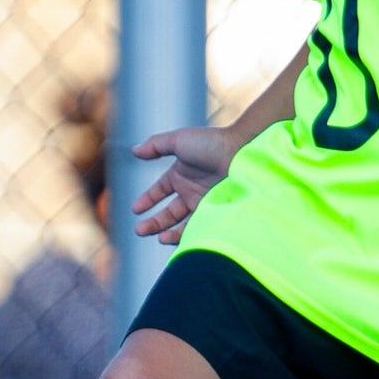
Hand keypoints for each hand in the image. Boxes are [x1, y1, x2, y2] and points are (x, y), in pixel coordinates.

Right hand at [131, 122, 236, 243]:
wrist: (243, 152)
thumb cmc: (212, 143)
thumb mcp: (179, 140)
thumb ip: (156, 145)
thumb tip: (135, 150)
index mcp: (181, 174)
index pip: (160, 191)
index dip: (147, 200)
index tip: (135, 210)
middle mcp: (192, 191)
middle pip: (169, 212)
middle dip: (154, 222)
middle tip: (140, 230)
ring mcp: (204, 203)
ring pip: (183, 224)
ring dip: (169, 232)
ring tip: (159, 238)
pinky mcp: (216, 213)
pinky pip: (199, 228)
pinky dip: (187, 236)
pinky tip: (177, 238)